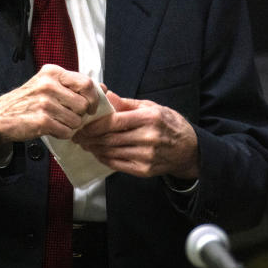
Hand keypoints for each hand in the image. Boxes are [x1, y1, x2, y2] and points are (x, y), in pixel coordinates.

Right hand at [0, 65, 99, 142]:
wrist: (2, 116)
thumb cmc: (29, 100)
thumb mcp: (49, 83)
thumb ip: (74, 84)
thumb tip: (104, 88)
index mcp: (53, 72)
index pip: (86, 83)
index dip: (94, 98)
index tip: (91, 106)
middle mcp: (48, 84)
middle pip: (84, 104)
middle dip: (81, 114)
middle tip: (70, 115)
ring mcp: (44, 103)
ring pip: (77, 120)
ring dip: (71, 125)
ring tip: (58, 121)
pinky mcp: (41, 121)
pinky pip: (67, 132)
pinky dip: (63, 134)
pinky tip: (53, 129)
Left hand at [73, 90, 198, 179]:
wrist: (189, 149)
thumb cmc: (169, 124)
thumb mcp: (152, 107)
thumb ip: (127, 104)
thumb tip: (107, 96)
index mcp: (149, 118)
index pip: (114, 122)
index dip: (94, 125)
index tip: (82, 125)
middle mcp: (148, 138)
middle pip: (110, 138)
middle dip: (90, 138)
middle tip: (78, 136)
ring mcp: (146, 156)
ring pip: (111, 152)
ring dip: (94, 149)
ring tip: (85, 144)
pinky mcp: (145, 170)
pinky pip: (118, 164)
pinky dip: (104, 158)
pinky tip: (98, 153)